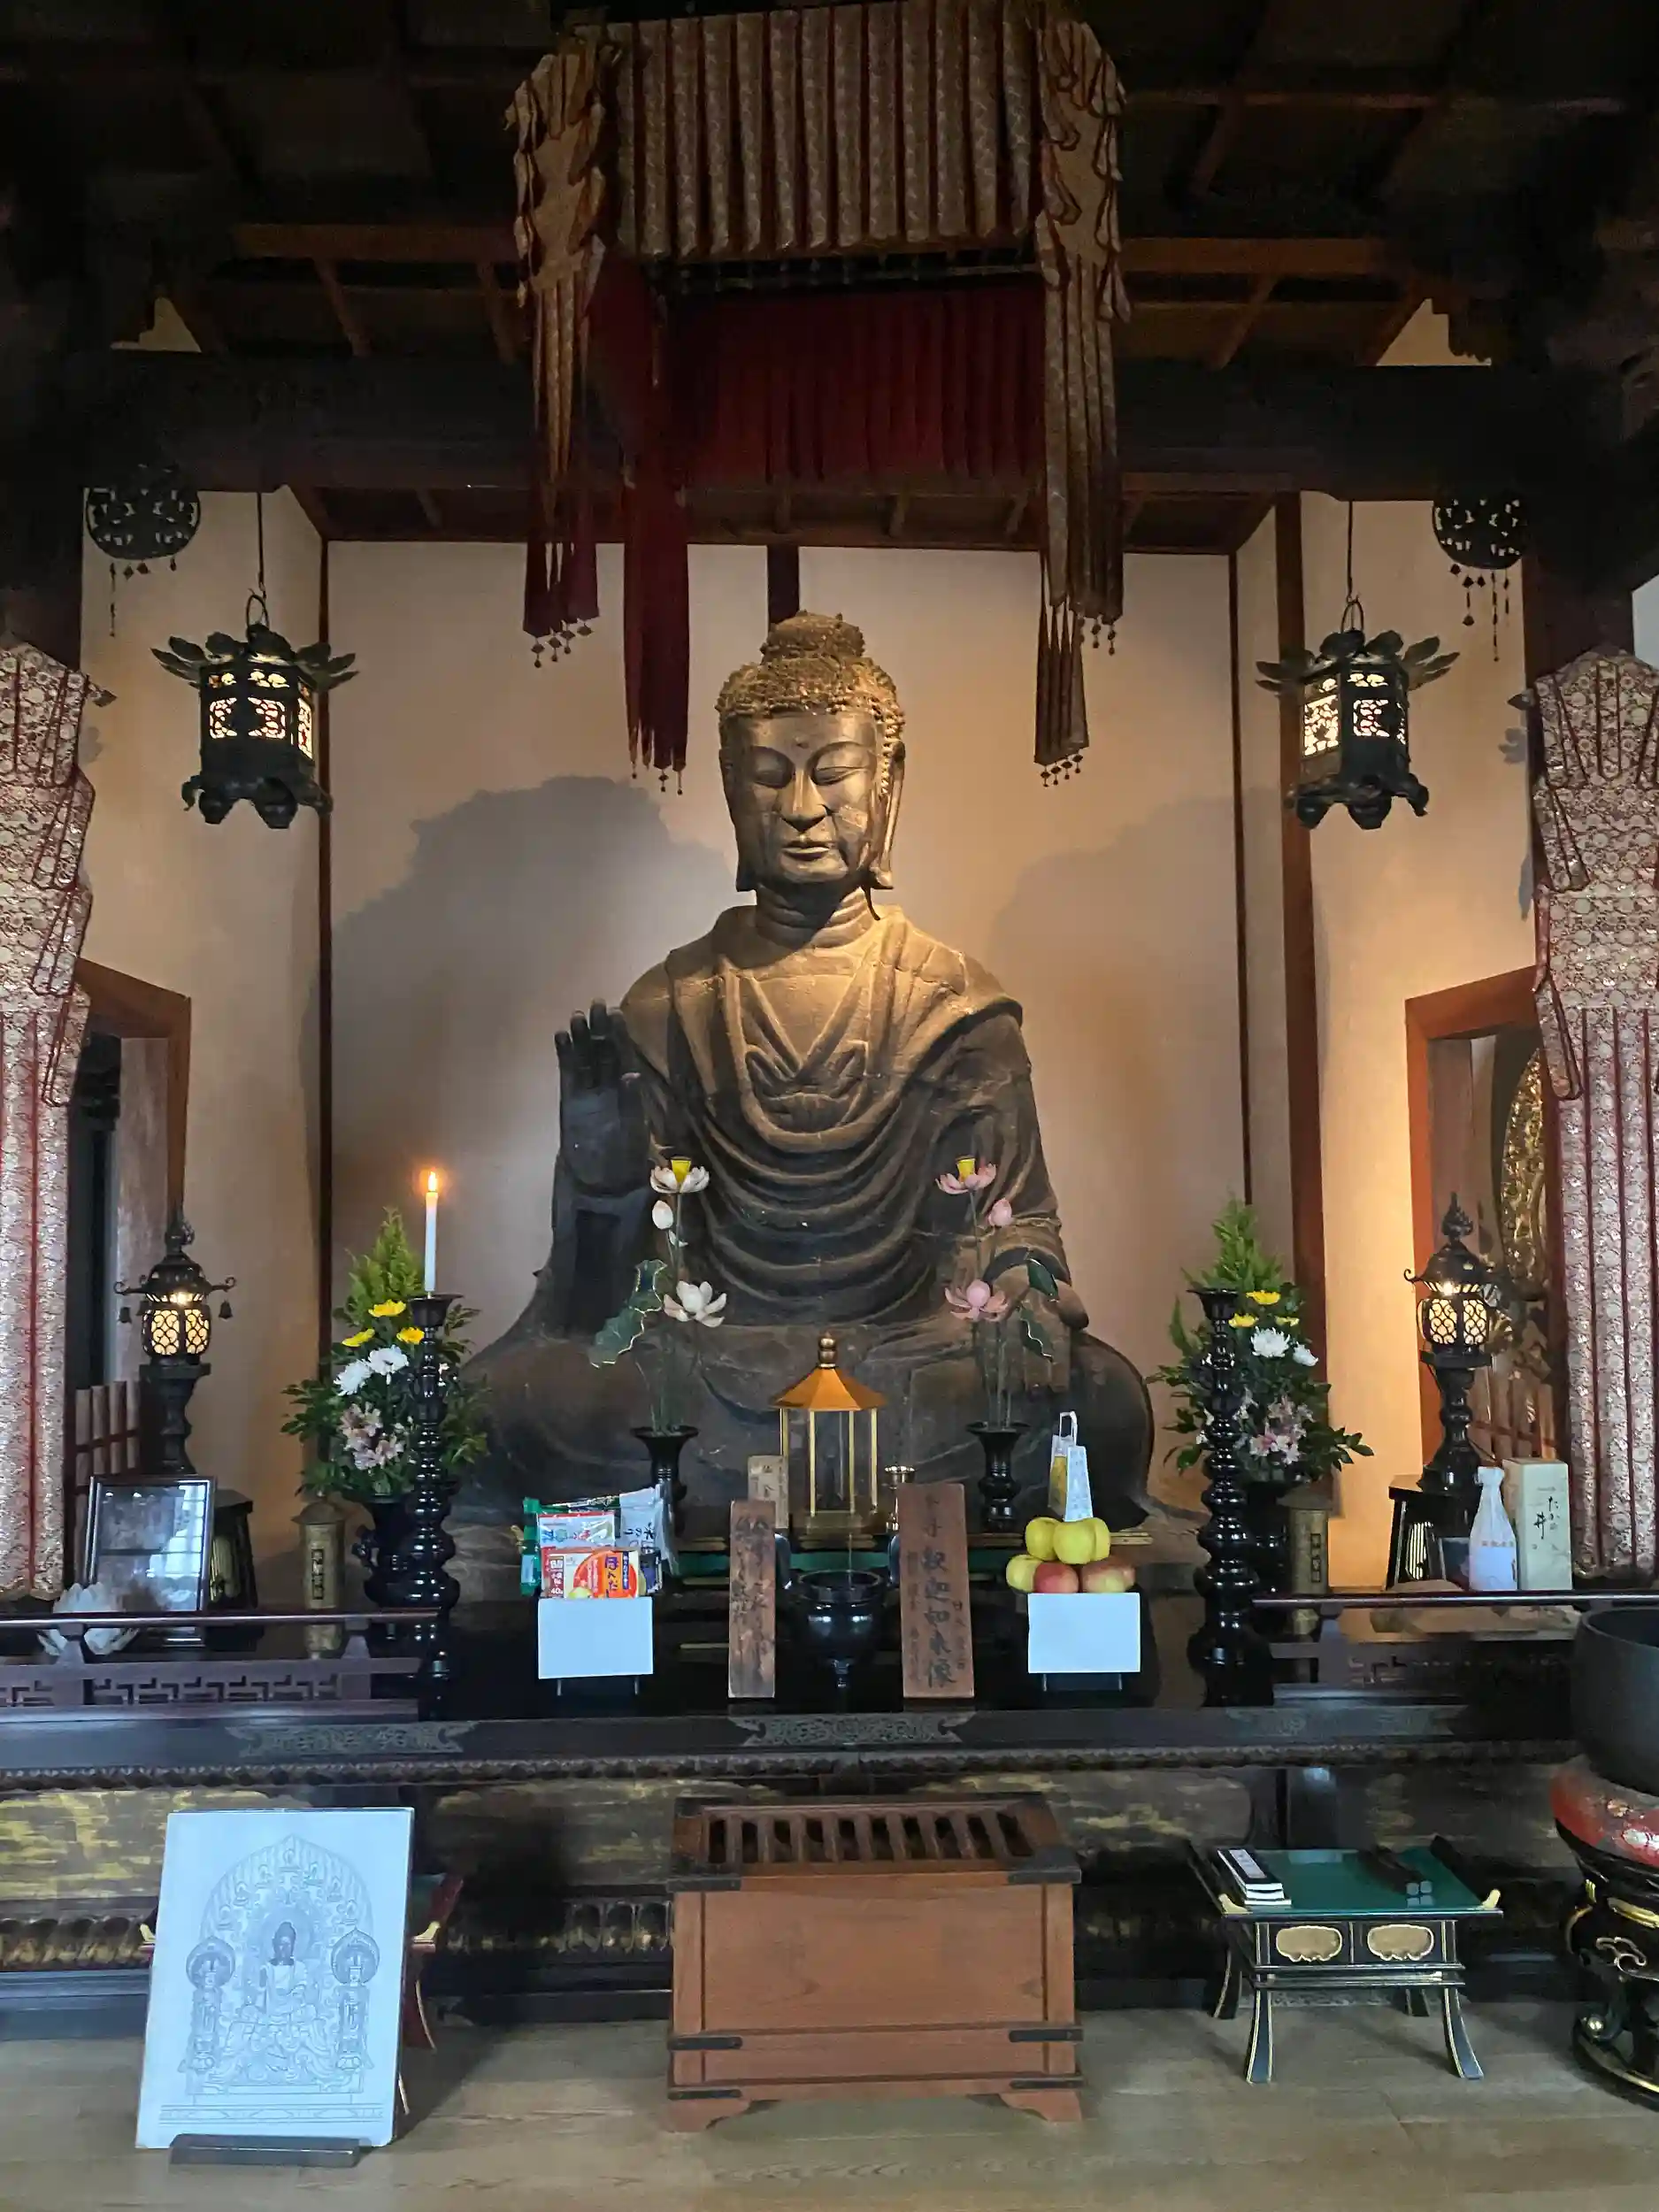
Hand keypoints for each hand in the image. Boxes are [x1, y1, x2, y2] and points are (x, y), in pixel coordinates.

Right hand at [555, 1003, 645, 1195]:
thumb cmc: (625, 1156)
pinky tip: (560, 1037)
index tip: (616, 1013)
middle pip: (603, 1051)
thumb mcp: (633, 1128)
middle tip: (595, 1005)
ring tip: (575, 1017)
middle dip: (599, 1029)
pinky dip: (565, 1056)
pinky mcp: (570, 1100)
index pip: (624, 1055)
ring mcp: (588, 1091)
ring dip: (581, 1038)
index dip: (620, 1035)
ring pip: (584, 1058)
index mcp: (628, 1089)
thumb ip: (631, 1101)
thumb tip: (631, 1075)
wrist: (603, 1181)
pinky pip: (568, 1074)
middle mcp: (608, 1086)